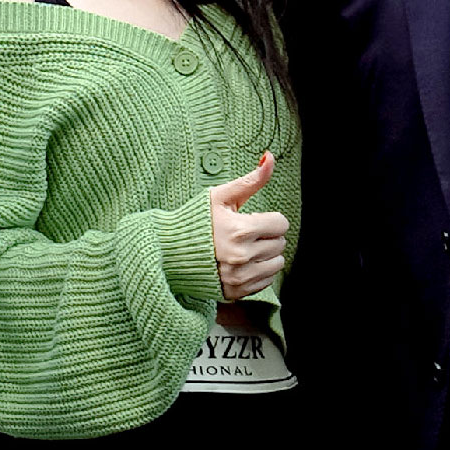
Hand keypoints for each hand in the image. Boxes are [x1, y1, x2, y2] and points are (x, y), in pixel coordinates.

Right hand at [202, 156, 288, 301]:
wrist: (168, 251)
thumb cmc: (194, 220)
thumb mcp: (220, 196)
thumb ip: (251, 179)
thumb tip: (270, 157)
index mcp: (240, 230)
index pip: (281, 224)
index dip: (269, 219)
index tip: (254, 220)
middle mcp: (241, 256)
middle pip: (280, 244)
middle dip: (267, 236)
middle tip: (247, 234)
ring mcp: (238, 277)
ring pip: (276, 264)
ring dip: (267, 255)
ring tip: (246, 248)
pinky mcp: (235, 291)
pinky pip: (266, 282)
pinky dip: (259, 272)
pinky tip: (242, 263)